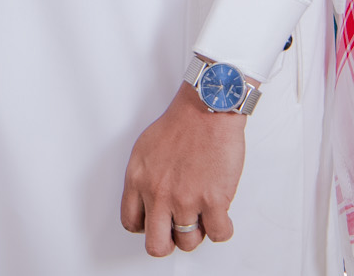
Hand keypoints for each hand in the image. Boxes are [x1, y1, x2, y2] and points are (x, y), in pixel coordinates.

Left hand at [120, 83, 248, 255]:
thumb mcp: (145, 149)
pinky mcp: (213, 200)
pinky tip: (221, 216)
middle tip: (177, 232)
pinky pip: (218, 234)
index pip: (131, 222)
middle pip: (156, 244)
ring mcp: (185, 199)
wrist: (207, 108)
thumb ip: (144, 177)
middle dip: (168, 242)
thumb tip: (148, 197)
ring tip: (202, 216)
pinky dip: (222, 229)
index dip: (146, 227)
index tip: (157, 221)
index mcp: (138, 180)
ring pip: (188, 242)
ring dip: (197, 233)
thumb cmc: (182, 122)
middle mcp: (158, 193)